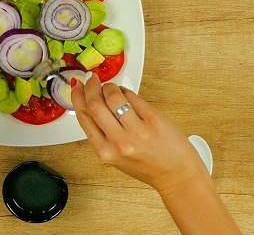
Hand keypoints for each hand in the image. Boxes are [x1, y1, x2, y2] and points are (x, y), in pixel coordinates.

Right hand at [70, 74, 205, 195]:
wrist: (176, 174)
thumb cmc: (147, 166)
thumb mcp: (115, 157)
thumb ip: (102, 135)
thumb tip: (91, 105)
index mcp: (105, 152)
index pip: (84, 118)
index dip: (78, 98)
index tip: (78, 87)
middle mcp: (119, 142)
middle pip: (95, 105)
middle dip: (91, 87)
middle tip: (92, 80)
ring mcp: (137, 131)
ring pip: (113, 97)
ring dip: (110, 87)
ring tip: (112, 88)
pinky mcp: (153, 119)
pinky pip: (133, 97)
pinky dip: (126, 91)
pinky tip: (127, 94)